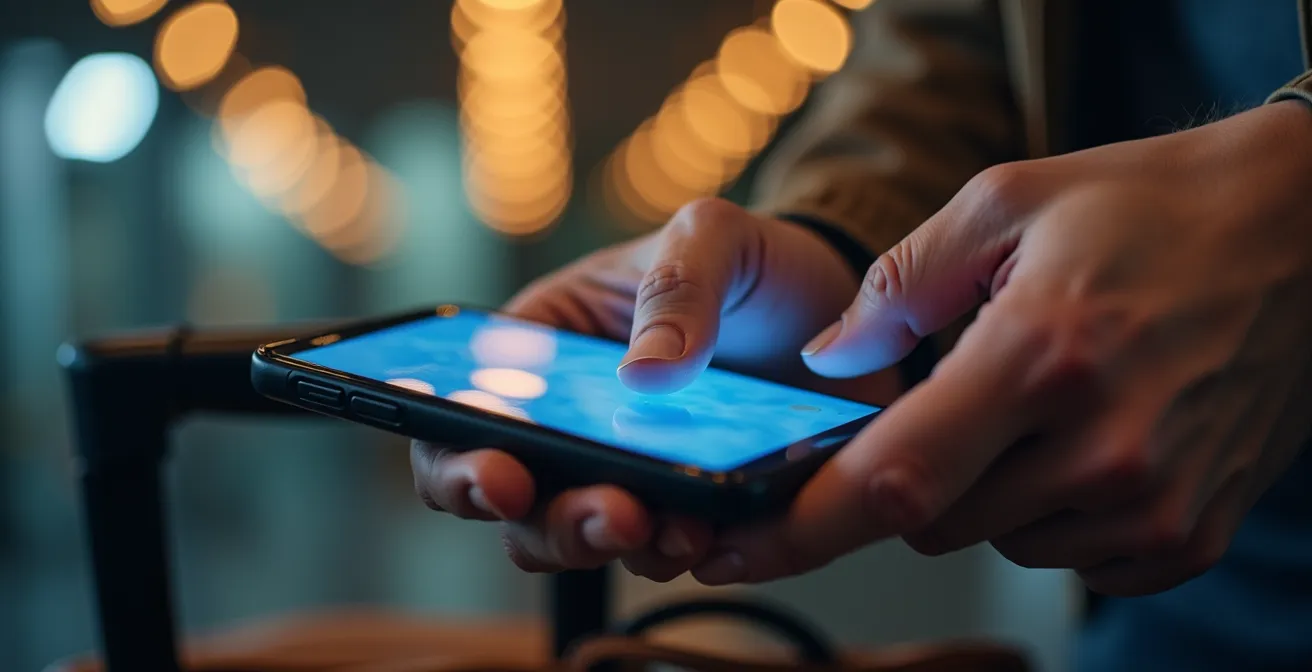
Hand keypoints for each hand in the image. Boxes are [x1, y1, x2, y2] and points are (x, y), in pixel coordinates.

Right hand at [411, 199, 901, 579]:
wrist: (840, 302)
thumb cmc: (751, 259)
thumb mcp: (710, 237)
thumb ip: (677, 286)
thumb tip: (642, 375)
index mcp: (543, 353)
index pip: (461, 419)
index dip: (458, 460)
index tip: (501, 475)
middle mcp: (571, 424)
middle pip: (515, 504)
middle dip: (551, 522)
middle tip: (611, 513)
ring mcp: (630, 473)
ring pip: (583, 540)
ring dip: (619, 546)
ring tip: (677, 530)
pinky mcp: (692, 510)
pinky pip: (667, 553)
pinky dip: (683, 556)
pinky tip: (715, 536)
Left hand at [693, 101, 1311, 595]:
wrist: (1305, 233)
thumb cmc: (1153, 207)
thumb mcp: (1009, 201)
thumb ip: (900, 284)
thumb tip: (830, 360)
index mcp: (1042, 356)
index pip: (895, 478)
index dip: (802, 527)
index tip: (734, 548)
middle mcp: (1100, 449)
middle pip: (929, 522)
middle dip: (908, 474)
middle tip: (956, 396)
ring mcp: (1153, 505)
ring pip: (995, 539)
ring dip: (985, 486)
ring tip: (1042, 398)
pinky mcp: (1189, 536)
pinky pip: (1066, 555)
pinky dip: (1048, 509)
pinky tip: (1086, 436)